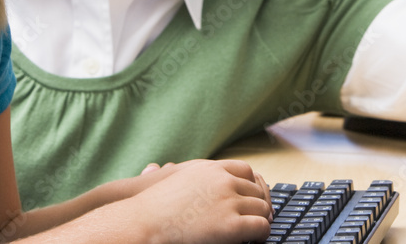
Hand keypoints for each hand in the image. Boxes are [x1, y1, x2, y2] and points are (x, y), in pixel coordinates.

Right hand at [129, 159, 271, 242]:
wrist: (143, 223)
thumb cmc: (149, 206)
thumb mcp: (165, 180)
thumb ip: (171, 171)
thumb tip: (152, 167)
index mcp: (211, 169)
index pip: (247, 171)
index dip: (253, 187)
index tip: (253, 200)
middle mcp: (223, 181)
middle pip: (257, 190)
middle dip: (259, 205)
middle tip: (260, 218)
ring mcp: (229, 201)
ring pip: (262, 208)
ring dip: (261, 219)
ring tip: (256, 231)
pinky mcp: (231, 225)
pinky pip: (260, 226)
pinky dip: (262, 234)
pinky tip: (256, 240)